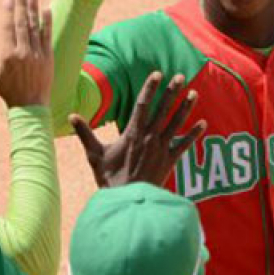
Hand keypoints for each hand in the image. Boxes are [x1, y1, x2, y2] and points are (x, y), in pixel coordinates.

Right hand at [0, 0, 52, 108]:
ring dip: (33, 8)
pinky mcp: (48, 57)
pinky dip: (47, 22)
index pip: (7, 27)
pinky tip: (46, 9)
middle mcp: (23, 52)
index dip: (8, 11)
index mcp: (7, 54)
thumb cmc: (6, 90)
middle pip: (22, 22)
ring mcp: (37, 54)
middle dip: (21, 4)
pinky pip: (47, 36)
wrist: (29, 106)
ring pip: (35, 26)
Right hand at [70, 72, 205, 187]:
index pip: (142, 104)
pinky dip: (193, 134)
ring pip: (176, 123)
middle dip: (172, 92)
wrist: (127, 200)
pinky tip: (203, 123)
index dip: (150, 88)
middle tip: (180, 76)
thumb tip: (70, 116)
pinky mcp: (170, 161)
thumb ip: (84, 133)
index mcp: (132, 133)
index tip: (157, 74)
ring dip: (186, 107)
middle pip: (163, 109)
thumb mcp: (94, 154)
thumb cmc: (110, 178)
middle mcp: (149, 137)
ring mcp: (161, 148)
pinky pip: (184, 144)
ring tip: (194, 93)